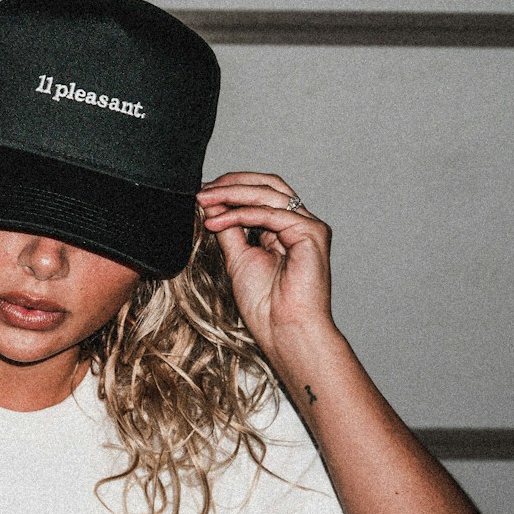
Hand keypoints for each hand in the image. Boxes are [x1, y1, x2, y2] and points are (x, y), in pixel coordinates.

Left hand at [195, 172, 333, 352]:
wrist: (284, 330)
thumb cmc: (266, 305)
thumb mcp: (237, 257)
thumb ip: (228, 227)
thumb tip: (211, 202)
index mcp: (286, 229)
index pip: (260, 193)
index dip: (231, 188)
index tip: (201, 192)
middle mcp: (300, 224)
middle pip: (267, 185)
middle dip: (232, 183)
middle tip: (202, 190)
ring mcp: (309, 227)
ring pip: (268, 194)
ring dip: (231, 194)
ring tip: (204, 199)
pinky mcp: (312, 233)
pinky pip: (270, 214)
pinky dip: (240, 214)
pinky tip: (218, 220)